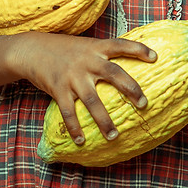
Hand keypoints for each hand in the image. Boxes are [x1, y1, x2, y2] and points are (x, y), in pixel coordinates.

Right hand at [9, 32, 156, 144]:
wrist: (33, 49)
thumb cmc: (64, 49)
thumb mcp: (86, 45)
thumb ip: (102, 54)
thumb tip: (126, 64)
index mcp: (96, 47)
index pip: (121, 45)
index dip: (139, 49)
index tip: (155, 57)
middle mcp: (87, 61)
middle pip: (114, 74)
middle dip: (131, 89)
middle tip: (143, 104)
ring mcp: (73, 76)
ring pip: (93, 100)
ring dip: (104, 120)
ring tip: (115, 135)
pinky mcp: (58, 89)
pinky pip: (69, 112)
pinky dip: (75, 128)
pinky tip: (81, 141)